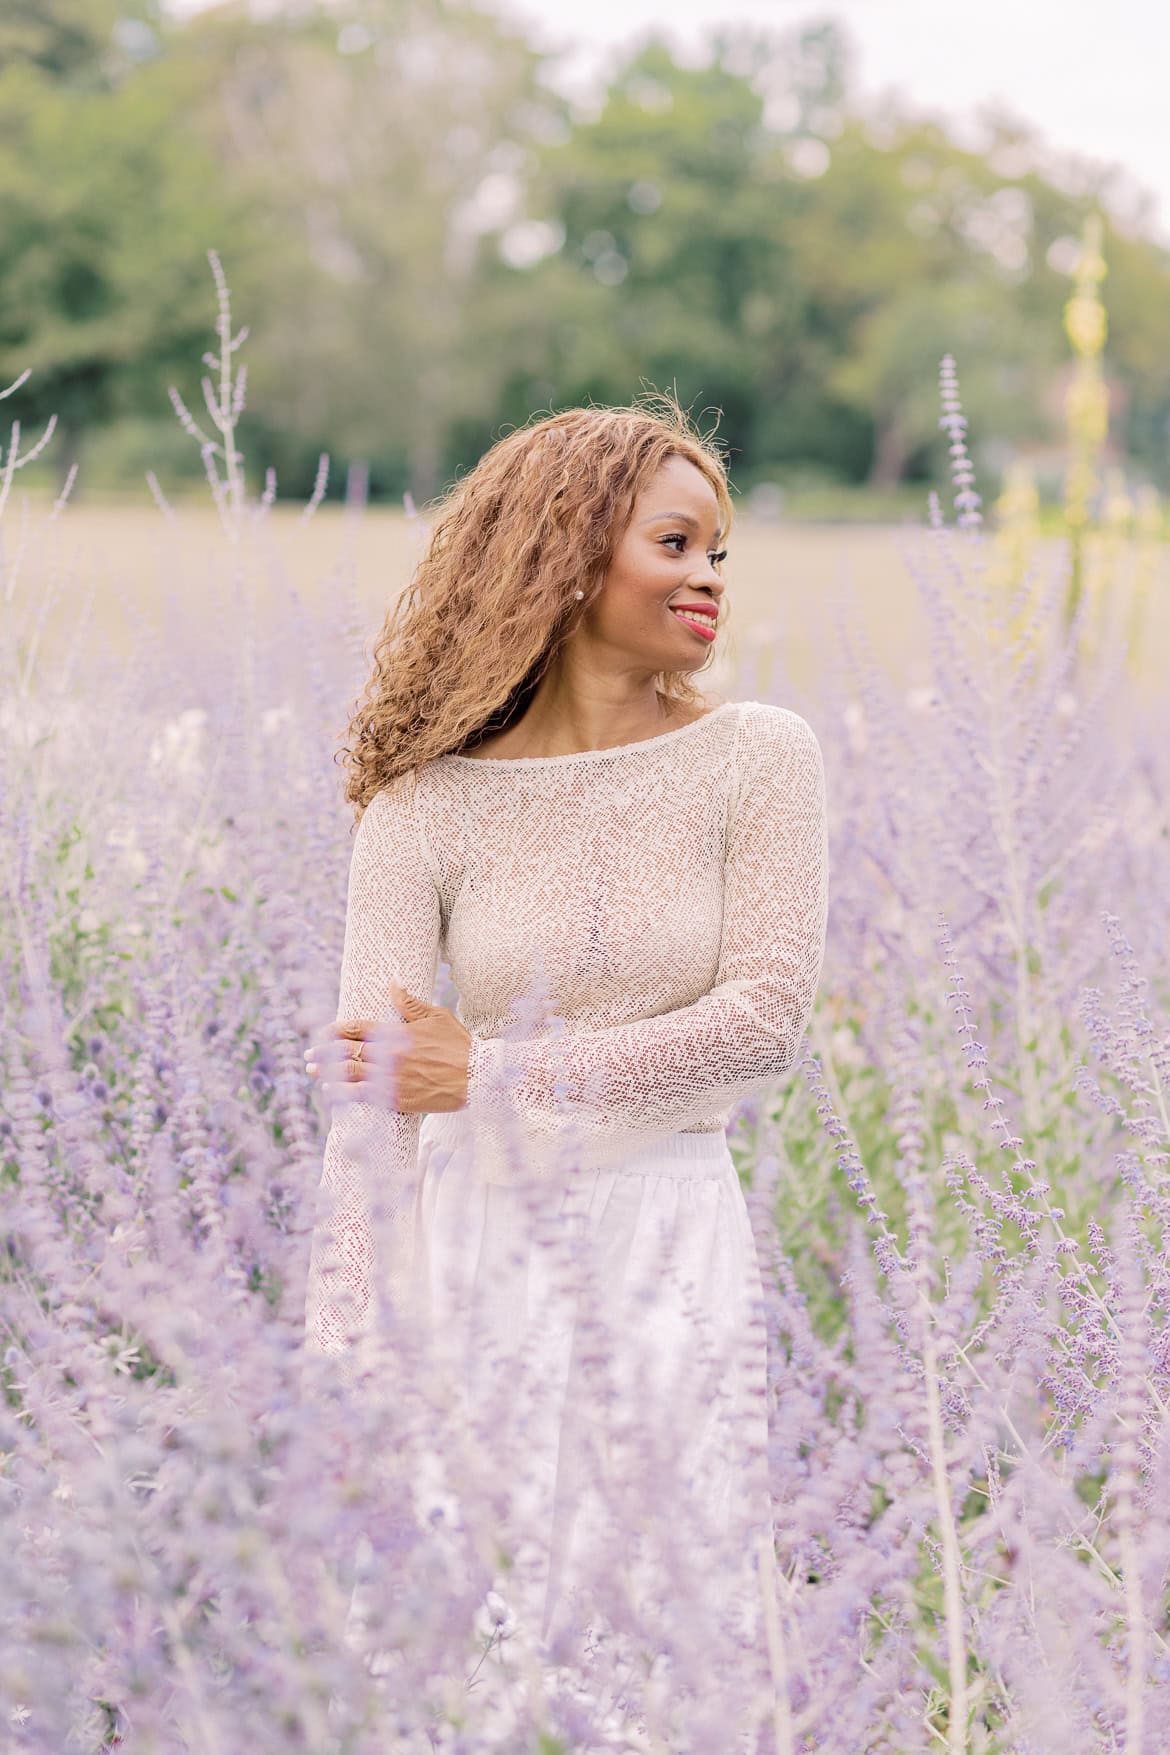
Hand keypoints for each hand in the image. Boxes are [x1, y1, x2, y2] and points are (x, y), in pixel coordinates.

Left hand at [303, 981, 470, 1112]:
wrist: (476, 1077)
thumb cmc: (459, 1045)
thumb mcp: (437, 1017)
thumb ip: (410, 1004)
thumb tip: (393, 983)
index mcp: (396, 1033)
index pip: (357, 1029)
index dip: (337, 1031)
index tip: (324, 1032)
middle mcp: (389, 1056)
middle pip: (348, 1053)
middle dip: (325, 1054)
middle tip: (309, 1055)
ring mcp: (391, 1079)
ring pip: (351, 1075)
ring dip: (329, 1073)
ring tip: (315, 1072)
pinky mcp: (397, 1099)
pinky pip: (365, 1096)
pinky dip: (347, 1092)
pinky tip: (335, 1091)